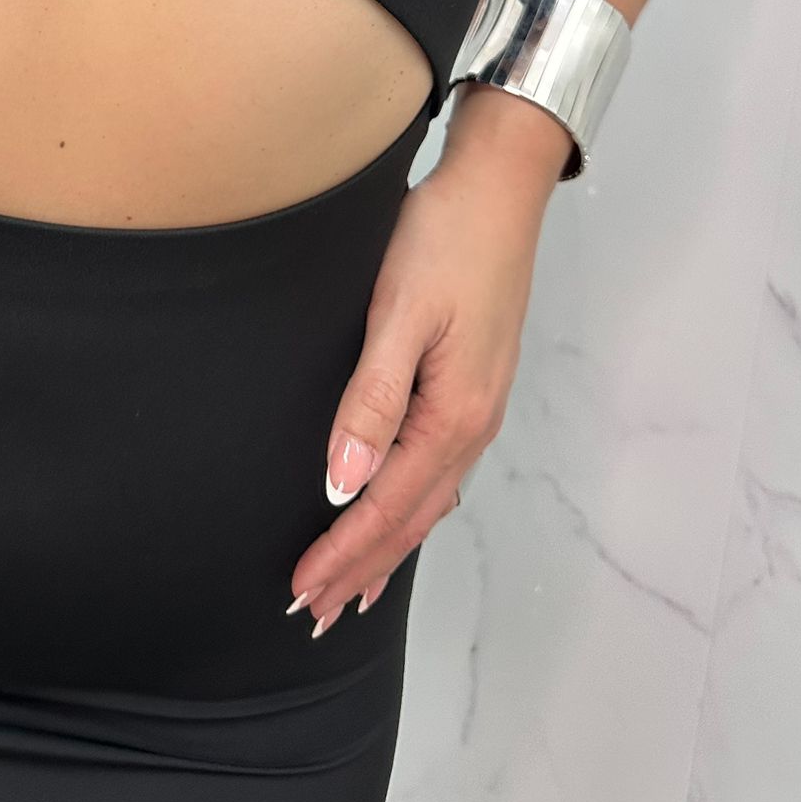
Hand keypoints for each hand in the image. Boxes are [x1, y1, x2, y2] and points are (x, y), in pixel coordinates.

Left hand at [286, 93, 566, 634]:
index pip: (385, 505)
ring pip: (427, 499)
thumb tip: (342, 480)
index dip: (342, 552)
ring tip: (354, 588)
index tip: (301, 593)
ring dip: (387, 545)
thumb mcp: (400, 313)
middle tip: (315, 615)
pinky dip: (411, 506)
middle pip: (410, 517)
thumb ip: (371, 399)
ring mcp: (478, 406)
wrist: (499, 186)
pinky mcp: (473, 384)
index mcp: (452, 414)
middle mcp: (472, 423)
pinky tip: (397, 509)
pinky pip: (438, 469)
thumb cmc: (447, 239)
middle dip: (363, 568)